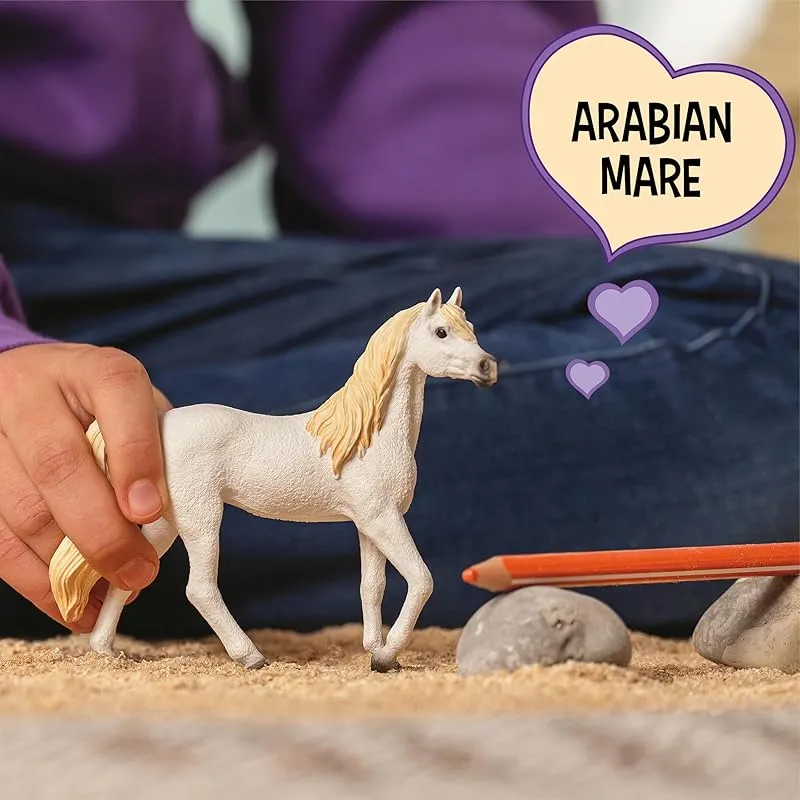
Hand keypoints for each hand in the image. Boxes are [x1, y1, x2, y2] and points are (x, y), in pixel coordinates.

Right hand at [0, 343, 170, 630]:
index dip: (134, 458)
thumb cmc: (102, 410)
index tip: (149, 512)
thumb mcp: (137, 411)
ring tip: (111, 594)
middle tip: (139, 573)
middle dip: (102, 532)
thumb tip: (162, 525)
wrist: (28, 386)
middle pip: (59, 465)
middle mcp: (30, 391)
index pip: (116, 396)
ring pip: (21, 509)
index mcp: (91, 369)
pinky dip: (35, 581)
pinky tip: (70, 604)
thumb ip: (155, 452)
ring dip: (68, 567)